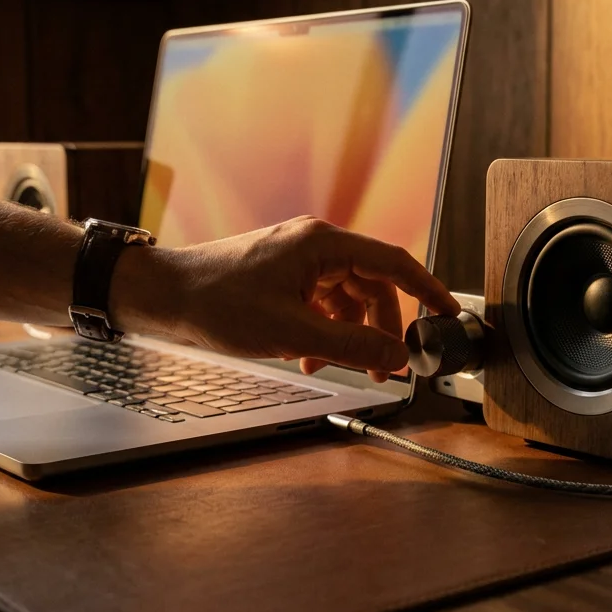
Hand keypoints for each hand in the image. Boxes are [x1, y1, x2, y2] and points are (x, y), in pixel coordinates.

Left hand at [114, 216, 459, 381]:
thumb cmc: (216, 304)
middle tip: (384, 367)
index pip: (393, 262)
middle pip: (370, 286)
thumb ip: (352, 347)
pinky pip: (319, 302)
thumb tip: (396, 356)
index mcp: (322, 244)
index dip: (426, 290)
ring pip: (344, 298)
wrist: (163, 296)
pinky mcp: (280, 275)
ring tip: (331, 367)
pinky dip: (321, 331)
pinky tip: (305, 357)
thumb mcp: (293, 333)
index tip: (448, 313)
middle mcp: (313, 244)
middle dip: (379, 329)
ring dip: (346, 335)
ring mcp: (296, 258)